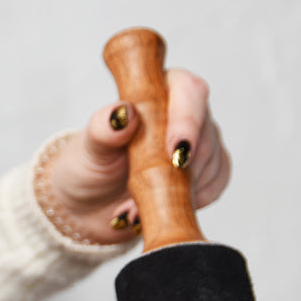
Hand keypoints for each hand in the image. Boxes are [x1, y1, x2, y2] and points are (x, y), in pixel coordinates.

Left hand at [43, 68, 230, 244]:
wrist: (87, 203)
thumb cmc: (88, 167)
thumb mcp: (89, 149)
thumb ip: (103, 129)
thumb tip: (123, 112)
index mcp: (155, 92)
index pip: (188, 91)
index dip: (187, 121)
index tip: (174, 153)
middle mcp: (183, 113)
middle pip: (205, 134)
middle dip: (175, 171)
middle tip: (136, 192)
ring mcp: (198, 143)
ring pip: (210, 165)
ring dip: (173, 193)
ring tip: (132, 207)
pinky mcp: (205, 173)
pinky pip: (213, 188)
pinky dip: (186, 204)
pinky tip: (153, 210)